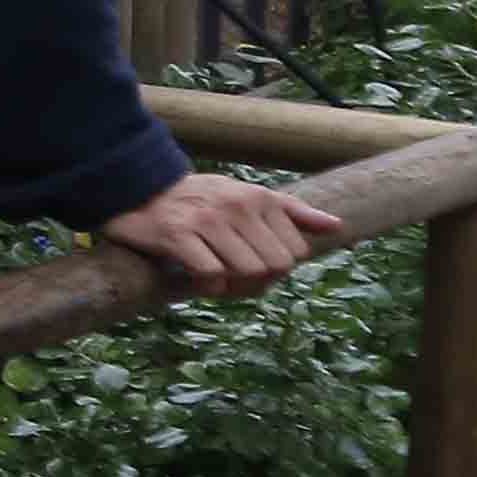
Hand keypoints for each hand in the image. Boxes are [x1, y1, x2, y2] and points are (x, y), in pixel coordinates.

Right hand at [96, 174, 345, 297]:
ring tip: (216, 279)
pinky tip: (195, 277)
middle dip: (258, 283)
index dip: (277, 270)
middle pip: (275, 267)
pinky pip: (211, 275)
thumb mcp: (248, 196)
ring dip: (233, 287)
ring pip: (247, 272)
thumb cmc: (199, 198)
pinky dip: (207, 286)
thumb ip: (292, 212)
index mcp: (259, 198)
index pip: (295, 253)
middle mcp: (238, 207)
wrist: (139, 189)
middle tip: (234, 279)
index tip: (253, 266)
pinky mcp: (178, 234)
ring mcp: (208, 220)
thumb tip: (337, 227)